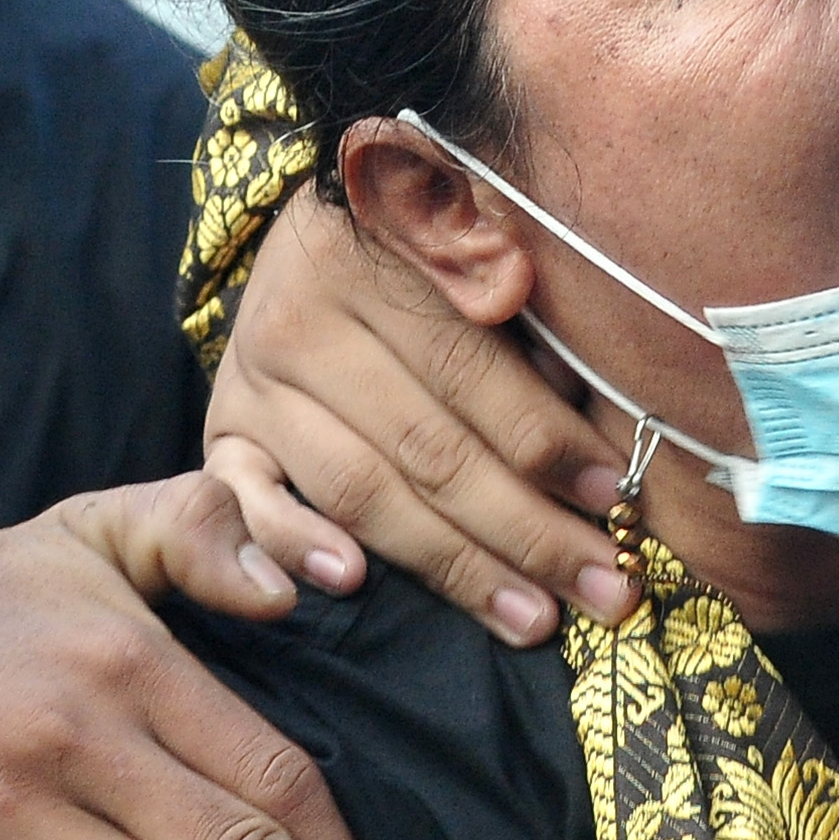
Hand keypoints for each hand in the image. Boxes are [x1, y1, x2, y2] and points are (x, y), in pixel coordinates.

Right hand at [203, 180, 628, 644]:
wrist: (321, 222)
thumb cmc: (430, 249)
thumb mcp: (475, 255)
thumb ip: (528, 331)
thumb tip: (597, 438)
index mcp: (372, 257)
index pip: (468, 370)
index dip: (546, 442)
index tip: (616, 499)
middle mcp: (300, 319)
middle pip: (424, 447)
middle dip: (526, 531)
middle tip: (603, 592)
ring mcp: (252, 380)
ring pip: (358, 488)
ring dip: (453, 564)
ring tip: (530, 617)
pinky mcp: (223, 431)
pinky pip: (242, 501)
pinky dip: (292, 542)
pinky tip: (349, 582)